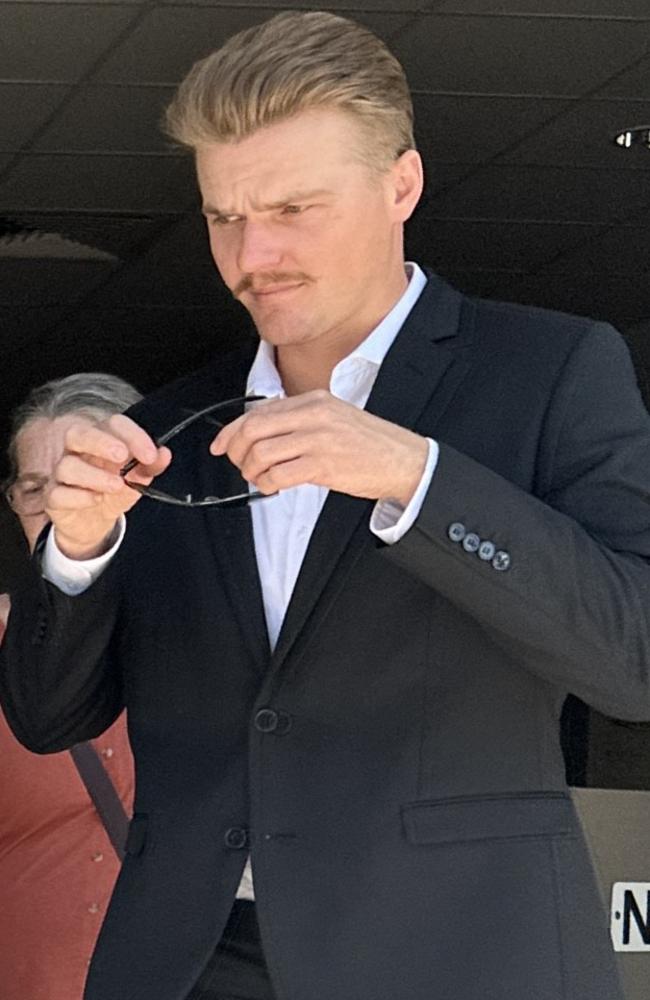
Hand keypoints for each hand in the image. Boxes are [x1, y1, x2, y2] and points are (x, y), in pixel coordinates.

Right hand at [46, 414, 170, 559]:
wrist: (94, 525)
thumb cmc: (113, 493)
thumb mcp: (137, 479)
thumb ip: (151, 466)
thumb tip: (164, 454)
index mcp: (100, 441)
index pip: (112, 424)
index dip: (132, 435)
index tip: (150, 454)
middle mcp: (78, 453)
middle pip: (78, 434)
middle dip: (101, 442)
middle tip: (121, 455)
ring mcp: (63, 475)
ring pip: (67, 466)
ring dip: (94, 475)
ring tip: (116, 485)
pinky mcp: (54, 498)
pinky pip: (58, 493)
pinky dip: (79, 496)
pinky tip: (96, 500)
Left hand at [210, 390, 428, 506]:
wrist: (404, 461)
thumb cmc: (370, 444)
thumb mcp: (334, 418)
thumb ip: (300, 420)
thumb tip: (262, 433)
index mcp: (314, 400)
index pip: (258, 411)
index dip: (232, 430)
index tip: (222, 444)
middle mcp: (314, 415)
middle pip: (253, 429)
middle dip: (236, 451)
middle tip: (238, 465)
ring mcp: (318, 439)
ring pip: (262, 452)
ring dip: (251, 471)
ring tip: (257, 479)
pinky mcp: (323, 465)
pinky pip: (279, 474)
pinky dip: (267, 484)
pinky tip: (272, 487)